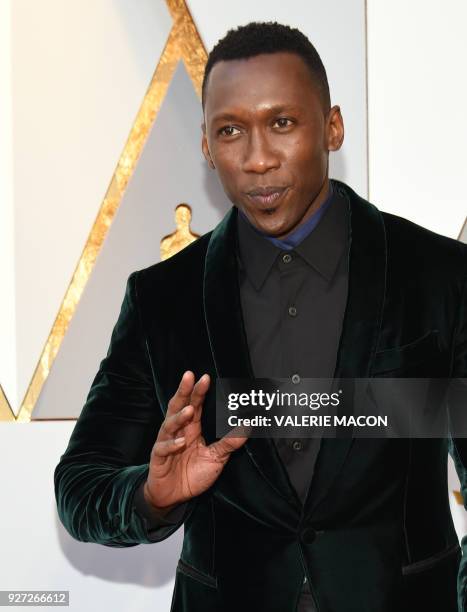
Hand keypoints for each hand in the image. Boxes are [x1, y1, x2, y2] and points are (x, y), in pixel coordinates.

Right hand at [143, 371, 247, 512]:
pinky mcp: (158, 459)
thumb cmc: (192, 474)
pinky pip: (163, 449)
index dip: (198, 391)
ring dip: (179, 417)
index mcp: (191, 429)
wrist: (172, 497)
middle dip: (183, 391)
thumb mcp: (216, 458)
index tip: (205, 377)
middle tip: (189, 376)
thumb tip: (248, 427)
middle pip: (178, 407)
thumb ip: (229, 443)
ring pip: (169, 425)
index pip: (194, 404)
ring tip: (189, 409)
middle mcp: (178, 432)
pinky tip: (180, 441)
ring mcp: (166, 443)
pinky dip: (171, 444)